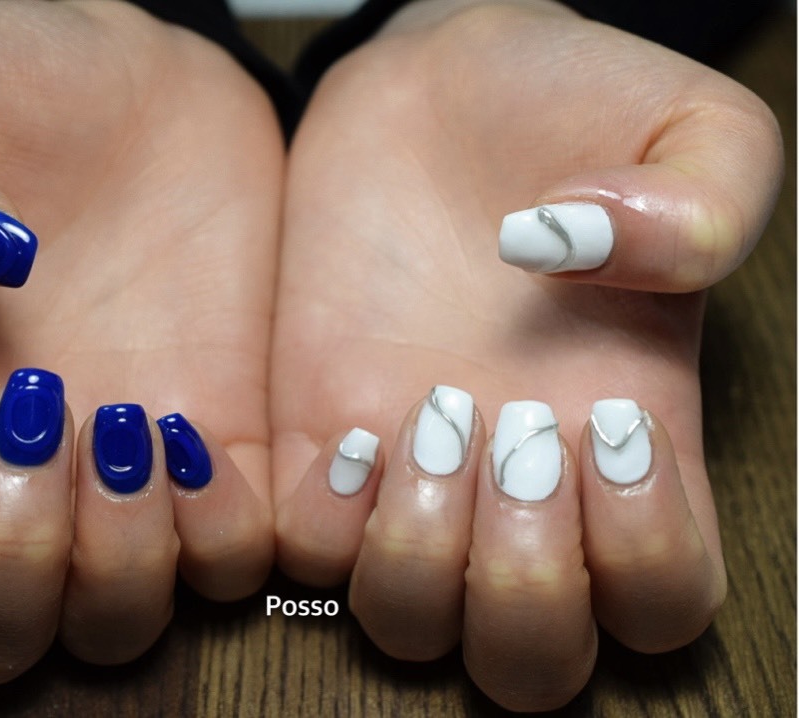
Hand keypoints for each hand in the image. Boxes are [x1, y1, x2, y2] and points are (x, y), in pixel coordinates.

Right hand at [0, 0, 280, 682]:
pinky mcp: (230, 451)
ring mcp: (128, 473)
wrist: (156, 84)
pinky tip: (199, 430)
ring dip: (120, 556)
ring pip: (112, 621)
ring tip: (133, 421)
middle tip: (44, 420)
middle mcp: (17, 465)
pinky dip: (220, 532)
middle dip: (12, 560)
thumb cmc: (17, 82)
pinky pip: (229, 564)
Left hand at [271, 0, 781, 709]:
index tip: (607, 418)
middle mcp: (516, 482)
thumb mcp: (692, 128)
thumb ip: (707, 208)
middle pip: (528, 659)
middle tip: (512, 434)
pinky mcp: (313, 434)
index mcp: (628, 440)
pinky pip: (302, 552)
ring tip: (430, 416)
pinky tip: (356, 422)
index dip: (642, 556)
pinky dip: (325, 521)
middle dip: (522, 581)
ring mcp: (408, 470)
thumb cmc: (568, 105)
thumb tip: (604, 266)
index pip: (658, 602)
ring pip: (408, 623)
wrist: (432, 85)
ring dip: (420, 555)